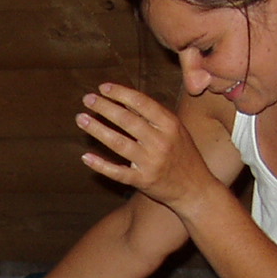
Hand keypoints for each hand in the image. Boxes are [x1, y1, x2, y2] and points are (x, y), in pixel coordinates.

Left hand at [77, 83, 218, 214]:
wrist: (195, 189)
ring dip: (96, 130)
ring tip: (81, 118)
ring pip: (118, 143)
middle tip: (87, 99)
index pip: (141, 102)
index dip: (120, 93)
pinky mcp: (142, 181)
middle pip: (126, 120)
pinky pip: (117, 171)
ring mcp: (151, 162)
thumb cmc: (183, 155)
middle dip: (104, 107)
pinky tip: (85, 156)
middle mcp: (160, 142)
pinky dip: (100, 164)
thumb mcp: (175, 131)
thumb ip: (152, 116)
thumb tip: (124, 99)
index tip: (103, 88)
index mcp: (169, 125)